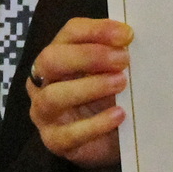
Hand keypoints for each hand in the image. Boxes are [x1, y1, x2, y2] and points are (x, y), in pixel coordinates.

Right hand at [29, 18, 131, 168]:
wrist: (111, 139)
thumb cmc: (108, 98)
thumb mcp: (113, 72)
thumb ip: (116, 54)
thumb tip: (129, 39)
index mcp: (58, 56)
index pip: (70, 33)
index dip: (97, 31)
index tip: (127, 35)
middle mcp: (44, 81)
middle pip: (51, 60)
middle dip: (89, 56)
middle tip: (123, 60)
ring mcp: (44, 113)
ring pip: (53, 96)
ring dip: (90, 87)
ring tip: (121, 83)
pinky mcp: (54, 141)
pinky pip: (68, 134)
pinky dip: (95, 124)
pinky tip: (119, 115)